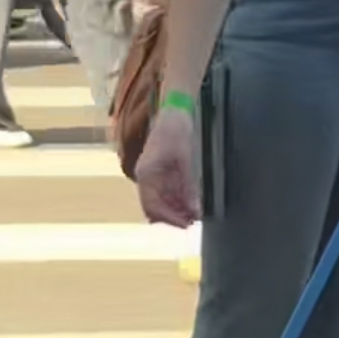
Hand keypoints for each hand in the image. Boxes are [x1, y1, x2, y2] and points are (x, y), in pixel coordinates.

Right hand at [134, 106, 200, 227]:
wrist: (173, 113)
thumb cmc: (176, 131)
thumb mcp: (185, 159)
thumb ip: (188, 186)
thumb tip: (194, 210)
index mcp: (146, 174)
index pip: (152, 206)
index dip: (169, 218)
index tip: (185, 224)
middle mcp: (145, 178)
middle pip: (154, 208)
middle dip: (172, 217)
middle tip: (191, 222)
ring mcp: (150, 177)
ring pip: (160, 203)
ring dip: (175, 210)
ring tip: (193, 215)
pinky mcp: (158, 174)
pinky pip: (164, 194)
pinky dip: (176, 201)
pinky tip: (189, 204)